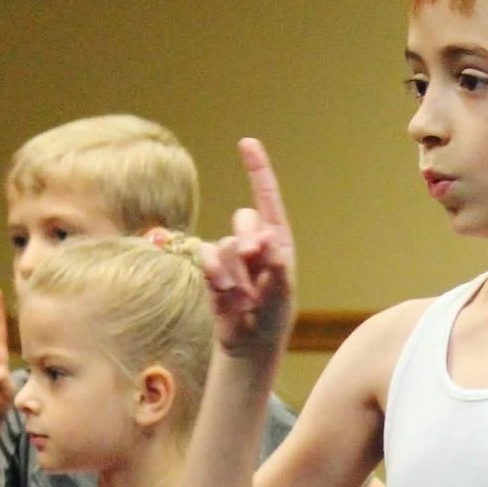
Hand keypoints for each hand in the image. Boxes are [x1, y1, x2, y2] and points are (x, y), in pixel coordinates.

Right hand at [200, 139, 296, 355]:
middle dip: (249, 240)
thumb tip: (267, 240)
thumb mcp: (282, 293)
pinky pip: (206, 257)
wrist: (249, 343)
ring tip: (246, 300)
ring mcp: (231, 255)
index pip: (267, 199)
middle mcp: (253, 242)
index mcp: (278, 241)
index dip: (257, 170)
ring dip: (235, 275)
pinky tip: (226, 296)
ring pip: (224, 245)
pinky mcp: (211, 268)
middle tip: (255, 262)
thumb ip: (276, 265)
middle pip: (244, 219)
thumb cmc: (272, 317)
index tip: (247, 143)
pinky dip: (216, 276)